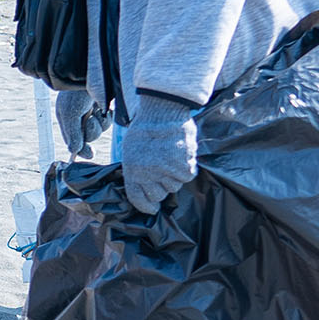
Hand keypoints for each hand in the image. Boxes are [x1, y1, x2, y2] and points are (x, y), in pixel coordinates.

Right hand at [52, 86, 107, 156]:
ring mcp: (91, 113)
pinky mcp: (103, 108)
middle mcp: (79, 117)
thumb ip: (72, 134)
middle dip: (91, 132)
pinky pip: (107, 122)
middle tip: (91, 120)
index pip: (72, 140)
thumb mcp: (70, 113)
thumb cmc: (77, 92)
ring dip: (100, 124)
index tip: (90, 154)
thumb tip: (73, 151)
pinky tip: (106, 109)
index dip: (80, 149)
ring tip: (98, 111)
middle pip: (87, 137)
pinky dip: (108, 118)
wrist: (93, 74)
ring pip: (98, 130)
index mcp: (66, 119)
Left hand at [117, 97, 199, 213]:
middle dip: (162, 186)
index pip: (138, 198)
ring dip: (175, 174)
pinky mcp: (182, 165)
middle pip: (159, 194)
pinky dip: (187, 166)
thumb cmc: (145, 128)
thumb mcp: (131, 150)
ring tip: (172, 156)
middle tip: (164, 171)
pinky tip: (182, 154)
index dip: (146, 206)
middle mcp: (148, 174)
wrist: (162, 110)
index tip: (152, 208)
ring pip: (175, 185)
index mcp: (132, 171)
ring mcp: (166, 171)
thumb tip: (145, 186)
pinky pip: (188, 175)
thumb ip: (136, 169)